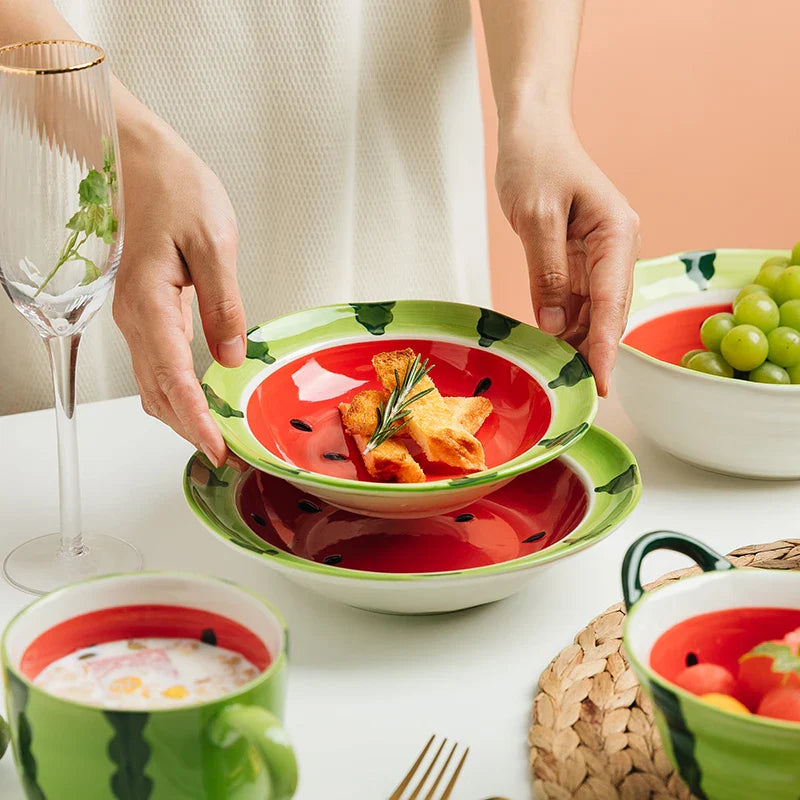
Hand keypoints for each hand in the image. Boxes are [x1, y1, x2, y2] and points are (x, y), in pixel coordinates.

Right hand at [112, 114, 245, 465]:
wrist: (140, 162)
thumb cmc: (176, 191)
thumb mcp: (213, 243)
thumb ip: (223, 303)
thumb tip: (230, 357)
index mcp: (150, 302)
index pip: (172, 377)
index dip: (195, 419)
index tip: (217, 448)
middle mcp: (135, 317)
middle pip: (157, 391)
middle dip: (188, 428)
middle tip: (223, 455)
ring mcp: (136, 317)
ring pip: (152, 383)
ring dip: (179, 415)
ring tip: (213, 438)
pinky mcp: (145, 311)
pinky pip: (154, 364)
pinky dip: (174, 391)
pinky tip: (196, 400)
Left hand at [495, 114, 639, 395]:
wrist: (532, 132)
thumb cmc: (536, 162)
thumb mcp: (536, 217)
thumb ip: (547, 272)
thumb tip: (553, 324)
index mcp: (615, 234)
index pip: (612, 302)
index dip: (605, 347)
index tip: (602, 383)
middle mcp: (615, 248)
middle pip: (608, 313)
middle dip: (594, 352)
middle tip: (578, 393)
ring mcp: (599, 255)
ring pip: (592, 312)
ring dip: (577, 342)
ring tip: (560, 376)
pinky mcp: (580, 259)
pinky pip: (575, 300)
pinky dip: (563, 325)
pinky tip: (551, 347)